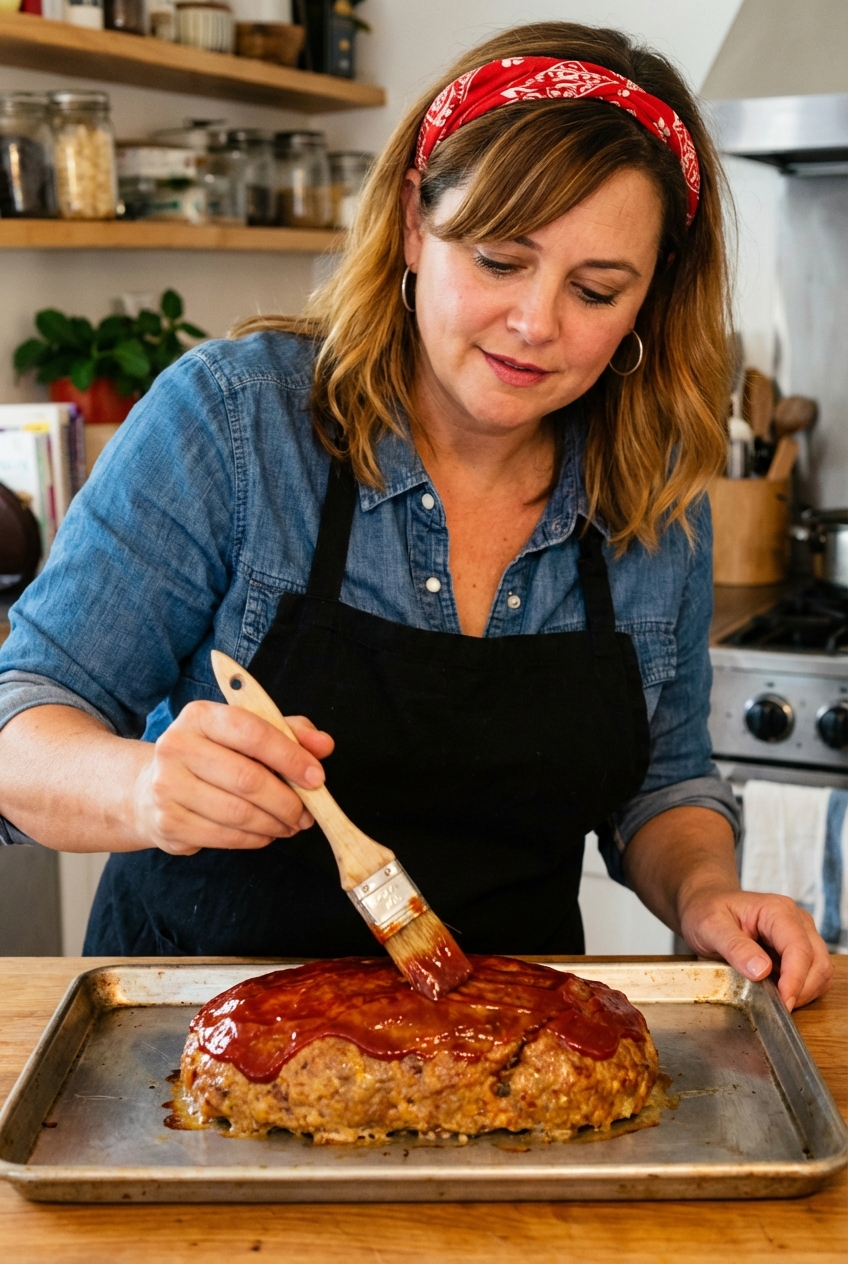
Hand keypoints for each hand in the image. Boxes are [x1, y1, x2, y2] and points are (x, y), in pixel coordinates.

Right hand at [132, 700, 333, 855]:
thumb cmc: (211, 755)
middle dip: (288, 801)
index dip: (291, 757)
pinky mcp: (168, 822)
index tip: (317, 778)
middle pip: (248, 779)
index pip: (253, 733)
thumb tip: (324, 745)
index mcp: (200, 716)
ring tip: (291, 824)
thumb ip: (288, 733)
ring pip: (239, 813)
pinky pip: (225, 836)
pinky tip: (266, 833)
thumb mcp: (246, 732)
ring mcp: (167, 787)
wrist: (149, 787)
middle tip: (308, 812)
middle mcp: (176, 746)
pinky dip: (255, 839)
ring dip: (275, 824)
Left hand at [679, 886, 833, 1010]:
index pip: (799, 949)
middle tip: (775, 1007)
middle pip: (817, 963)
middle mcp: (797, 921)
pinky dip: (801, 990)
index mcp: (777, 911)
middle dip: (801, 990)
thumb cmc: (706, 910)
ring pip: (820, 972)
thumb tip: (762, 971)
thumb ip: (735, 947)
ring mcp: (801, 935)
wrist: (704, 904)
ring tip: (774, 1000)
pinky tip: (777, 993)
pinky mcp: (798, 950)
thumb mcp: (711, 926)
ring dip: (803, 992)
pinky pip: (812, 976)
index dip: (795, 980)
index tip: (782, 1003)